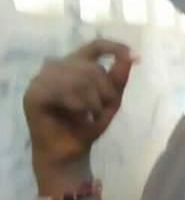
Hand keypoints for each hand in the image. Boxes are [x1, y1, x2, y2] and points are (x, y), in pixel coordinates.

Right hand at [23, 39, 135, 175]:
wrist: (70, 153)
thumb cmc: (87, 125)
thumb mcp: (110, 100)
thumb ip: (119, 76)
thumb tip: (133, 55)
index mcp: (74, 64)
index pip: (95, 45)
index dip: (115, 48)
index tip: (135, 57)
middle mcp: (56, 66)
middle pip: (91, 67)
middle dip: (105, 92)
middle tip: (101, 111)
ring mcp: (41, 79)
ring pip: (78, 78)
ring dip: (92, 102)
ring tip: (90, 116)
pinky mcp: (33, 94)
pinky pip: (63, 91)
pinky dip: (78, 107)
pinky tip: (78, 117)